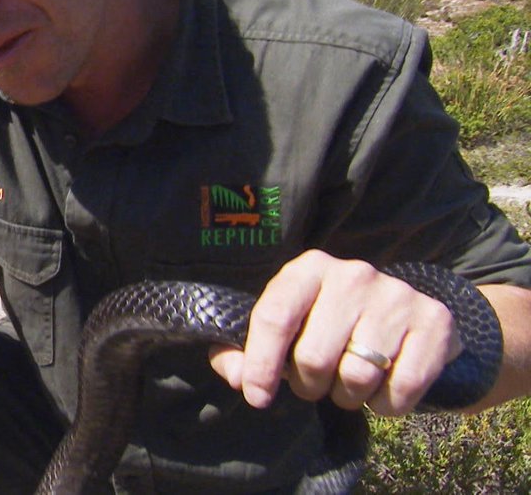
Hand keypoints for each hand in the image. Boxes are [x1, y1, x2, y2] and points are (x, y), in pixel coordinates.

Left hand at [209, 249, 461, 415]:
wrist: (408, 317)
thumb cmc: (328, 326)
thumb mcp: (285, 328)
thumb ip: (244, 352)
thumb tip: (240, 379)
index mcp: (308, 269)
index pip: (274, 317)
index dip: (260, 364)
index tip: (257, 397)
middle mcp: (353, 274)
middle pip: (313, 357)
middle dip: (309, 385)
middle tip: (317, 382)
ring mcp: (396, 295)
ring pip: (357, 377)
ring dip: (348, 396)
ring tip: (349, 382)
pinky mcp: (435, 321)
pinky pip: (401, 388)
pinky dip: (388, 405)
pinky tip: (384, 389)